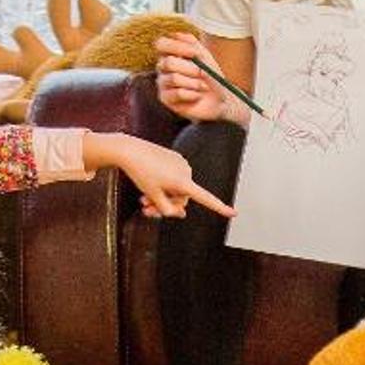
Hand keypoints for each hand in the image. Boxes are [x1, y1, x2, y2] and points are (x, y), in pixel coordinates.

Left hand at [91, 133, 234, 220]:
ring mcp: (182, 164)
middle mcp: (186, 172)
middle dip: (168, 206)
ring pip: (177, 188)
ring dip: (163, 196)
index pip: (205, 199)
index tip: (233, 214)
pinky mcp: (176, 158)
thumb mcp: (153, 197)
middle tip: (148, 210)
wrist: (130, 151)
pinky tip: (150, 181)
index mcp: (183, 183)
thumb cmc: (141, 174)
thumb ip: (167, 210)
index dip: (220, 208)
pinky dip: (164, 184)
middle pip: (183, 198)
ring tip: (144, 200)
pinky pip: (174, 177)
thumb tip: (181, 214)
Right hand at [151, 28, 234, 123]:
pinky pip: (177, 93)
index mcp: (170, 53)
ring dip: (193, 83)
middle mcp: (162, 67)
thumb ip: (192, 44)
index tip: (195, 53)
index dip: (177, 47)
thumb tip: (176, 35)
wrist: (220, 99)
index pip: (161, 44)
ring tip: (203, 86)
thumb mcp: (205, 57)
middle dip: (190, 68)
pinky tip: (197, 95)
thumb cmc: (211, 76)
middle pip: (168, 62)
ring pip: (173, 78)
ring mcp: (162, 83)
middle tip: (202, 73)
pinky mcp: (165, 99)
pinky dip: (192, 94)